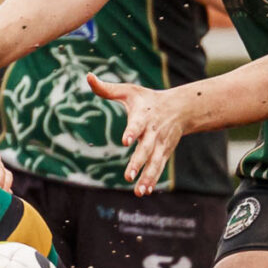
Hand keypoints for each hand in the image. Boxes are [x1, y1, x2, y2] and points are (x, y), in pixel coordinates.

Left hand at [86, 73, 186, 195]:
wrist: (179, 108)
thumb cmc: (147, 99)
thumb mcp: (129, 91)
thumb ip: (107, 89)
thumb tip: (88, 76)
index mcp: (143, 116)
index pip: (137, 124)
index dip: (132, 131)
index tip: (126, 140)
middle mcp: (153, 133)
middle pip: (146, 149)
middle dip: (138, 163)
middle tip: (128, 176)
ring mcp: (160, 145)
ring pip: (154, 163)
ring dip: (147, 177)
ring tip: (138, 192)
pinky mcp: (164, 153)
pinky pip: (158, 168)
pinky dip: (152, 180)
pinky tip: (143, 192)